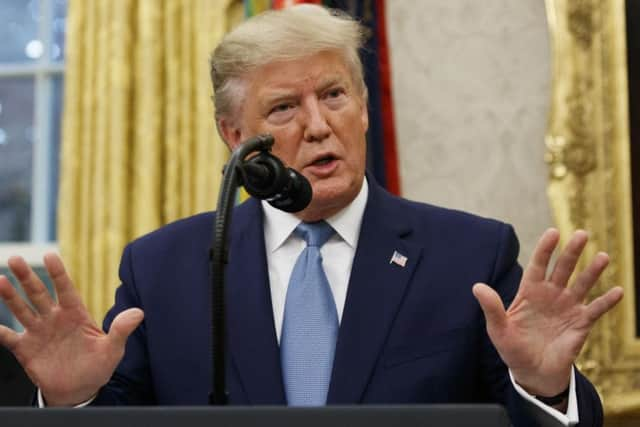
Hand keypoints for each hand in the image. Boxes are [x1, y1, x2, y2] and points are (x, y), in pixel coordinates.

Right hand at [0, 254, 143, 405]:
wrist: (79, 389)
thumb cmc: (98, 366)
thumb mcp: (112, 349)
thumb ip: (121, 330)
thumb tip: (139, 312)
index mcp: (75, 314)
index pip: (66, 288)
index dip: (58, 273)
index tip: (50, 255)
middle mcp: (54, 318)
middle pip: (39, 293)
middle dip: (27, 277)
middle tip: (16, 259)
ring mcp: (39, 332)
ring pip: (22, 309)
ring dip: (10, 296)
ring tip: (0, 280)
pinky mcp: (26, 349)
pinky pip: (9, 337)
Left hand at [472, 228, 622, 396]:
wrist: (532, 372)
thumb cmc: (512, 348)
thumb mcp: (498, 329)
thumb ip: (491, 308)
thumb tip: (477, 286)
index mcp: (530, 292)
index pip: (538, 265)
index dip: (545, 249)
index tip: (553, 233)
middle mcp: (551, 295)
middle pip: (563, 268)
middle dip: (572, 252)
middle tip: (581, 234)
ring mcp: (568, 307)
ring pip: (582, 284)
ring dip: (592, 271)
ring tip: (602, 257)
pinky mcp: (581, 323)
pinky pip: (596, 309)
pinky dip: (607, 301)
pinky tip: (617, 291)